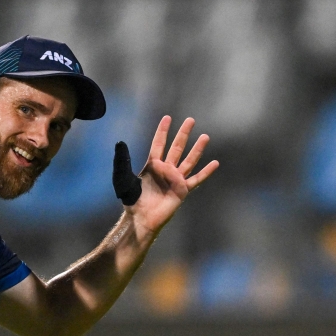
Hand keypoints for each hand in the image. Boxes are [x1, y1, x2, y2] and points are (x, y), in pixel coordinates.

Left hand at [124, 116, 217, 237]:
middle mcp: (165, 170)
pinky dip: (206, 172)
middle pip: (176, 148)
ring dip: (197, 149)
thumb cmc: (131, 200)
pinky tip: (215, 163)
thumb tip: (120, 142)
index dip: (163, 131)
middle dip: (183, 134)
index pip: (159, 144)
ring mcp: (175, 179)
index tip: (168, 118)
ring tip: (205, 136)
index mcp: (152, 165)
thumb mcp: (123, 178)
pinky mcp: (182, 190)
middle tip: (191, 120)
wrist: (141, 218)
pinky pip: (196, 179)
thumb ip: (123, 161)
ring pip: (189, 160)